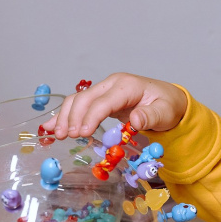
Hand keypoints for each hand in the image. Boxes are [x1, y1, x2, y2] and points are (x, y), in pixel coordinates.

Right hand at [43, 73, 188, 138]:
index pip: (103, 101)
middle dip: (73, 117)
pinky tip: (51, 128)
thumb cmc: (167, 106)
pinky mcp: (100, 100)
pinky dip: (64, 116)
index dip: (91, 116)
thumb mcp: (165, 112)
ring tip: (57, 135)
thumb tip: (136, 120)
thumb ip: (151, 116)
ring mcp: (104, 91)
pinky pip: (79, 106)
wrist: (169, 100)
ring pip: (77, 101)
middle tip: (66, 136)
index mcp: (126, 85)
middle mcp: (111, 85)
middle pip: (85, 99)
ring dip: (64, 117)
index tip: (82, 133)